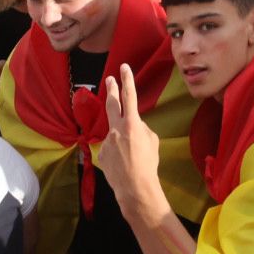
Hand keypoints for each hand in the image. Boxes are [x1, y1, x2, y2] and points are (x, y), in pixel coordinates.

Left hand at [98, 64, 164, 208]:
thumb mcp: (152, 140)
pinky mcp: (101, 154)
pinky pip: (111, 148)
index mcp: (131, 124)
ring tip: (131, 152)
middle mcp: (116, 129)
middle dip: (111, 90)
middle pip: (112, 104)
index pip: (129, 96)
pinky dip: (118, 153)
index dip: (127, 80)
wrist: (134, 187)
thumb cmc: (148, 163)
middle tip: (109, 79)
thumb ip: (142, 128)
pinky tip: (124, 164)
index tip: (123, 67)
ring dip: (122, 139)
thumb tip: (134, 126)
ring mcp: (106, 141)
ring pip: (115, 133)